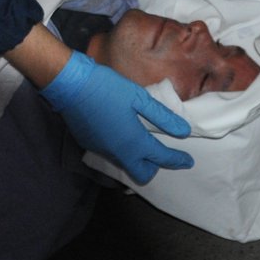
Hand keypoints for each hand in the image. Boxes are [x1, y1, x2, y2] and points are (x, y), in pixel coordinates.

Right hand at [39, 51, 192, 182]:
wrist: (71, 85)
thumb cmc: (107, 88)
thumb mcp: (138, 98)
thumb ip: (162, 116)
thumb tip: (184, 130)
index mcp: (135, 142)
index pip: (162, 158)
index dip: (178, 160)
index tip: (189, 160)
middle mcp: (119, 153)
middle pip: (142, 173)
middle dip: (156, 167)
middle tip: (162, 153)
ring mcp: (103, 151)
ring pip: (126, 164)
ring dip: (138, 158)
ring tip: (143, 141)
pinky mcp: (90, 145)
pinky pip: (112, 155)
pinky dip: (121, 150)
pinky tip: (121, 133)